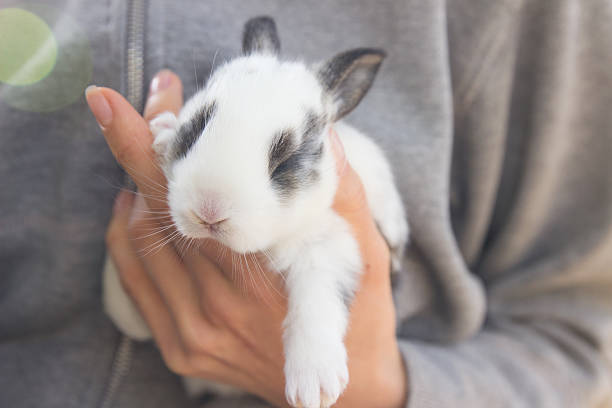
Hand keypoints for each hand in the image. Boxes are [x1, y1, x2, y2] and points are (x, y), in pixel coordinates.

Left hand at [86, 70, 406, 406]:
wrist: (340, 398)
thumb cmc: (356, 319)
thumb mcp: (364, 257)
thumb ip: (343, 196)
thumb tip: (322, 136)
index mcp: (258, 281)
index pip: (187, 200)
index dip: (148, 146)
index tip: (116, 102)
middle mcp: (214, 310)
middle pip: (154, 213)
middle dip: (140, 150)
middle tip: (147, 107)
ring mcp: (191, 333)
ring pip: (137, 244)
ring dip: (136, 189)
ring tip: (153, 153)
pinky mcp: (180, 348)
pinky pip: (134, 282)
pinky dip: (127, 237)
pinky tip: (140, 206)